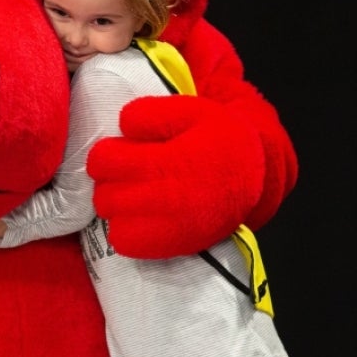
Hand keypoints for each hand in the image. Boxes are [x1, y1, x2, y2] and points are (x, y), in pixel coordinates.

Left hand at [87, 95, 263, 258]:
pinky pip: (123, 243)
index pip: (104, 162)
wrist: (253, 178)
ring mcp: (167, 227)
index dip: (107, 153)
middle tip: (128, 172)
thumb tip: (122, 124)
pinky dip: (124, 229)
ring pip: (110, 218)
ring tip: (134, 192)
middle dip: (109, 180)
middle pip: (103, 194)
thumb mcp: (195, 110)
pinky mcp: (168, 246)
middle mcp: (166, 199)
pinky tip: (139, 214)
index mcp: (169, 162)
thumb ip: (155, 113)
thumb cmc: (219, 140)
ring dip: (116, 204)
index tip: (120, 151)